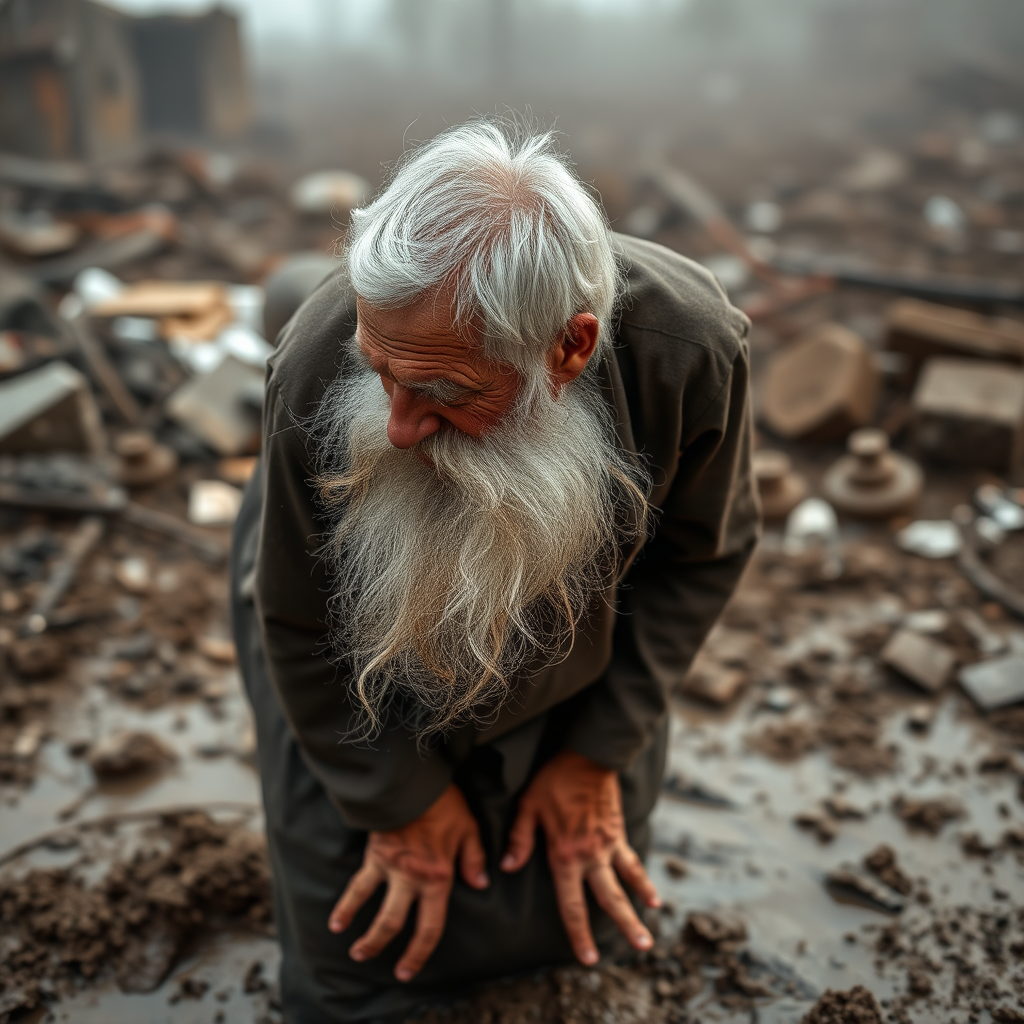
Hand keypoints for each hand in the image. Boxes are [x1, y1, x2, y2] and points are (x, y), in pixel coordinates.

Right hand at [328, 782, 487, 980]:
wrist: (413, 783)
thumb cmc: (444, 804)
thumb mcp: (468, 830)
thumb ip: (473, 859)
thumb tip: (480, 884)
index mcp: (438, 878)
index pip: (429, 927)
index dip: (418, 953)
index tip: (406, 970)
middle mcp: (412, 880)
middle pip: (394, 924)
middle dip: (382, 947)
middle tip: (372, 962)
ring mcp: (390, 869)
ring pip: (373, 910)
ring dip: (363, 934)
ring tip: (355, 952)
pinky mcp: (374, 856)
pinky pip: (358, 885)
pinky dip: (346, 904)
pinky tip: (336, 919)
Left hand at [500, 750, 659, 965]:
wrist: (588, 755)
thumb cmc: (554, 780)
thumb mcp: (528, 806)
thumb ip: (520, 839)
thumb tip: (508, 867)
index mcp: (565, 855)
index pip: (572, 903)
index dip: (579, 933)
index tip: (587, 958)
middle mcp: (590, 856)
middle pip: (610, 900)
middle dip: (624, 928)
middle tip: (639, 951)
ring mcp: (608, 845)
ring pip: (627, 885)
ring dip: (639, 911)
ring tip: (649, 937)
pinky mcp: (618, 833)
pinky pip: (633, 862)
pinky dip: (643, 880)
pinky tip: (652, 896)